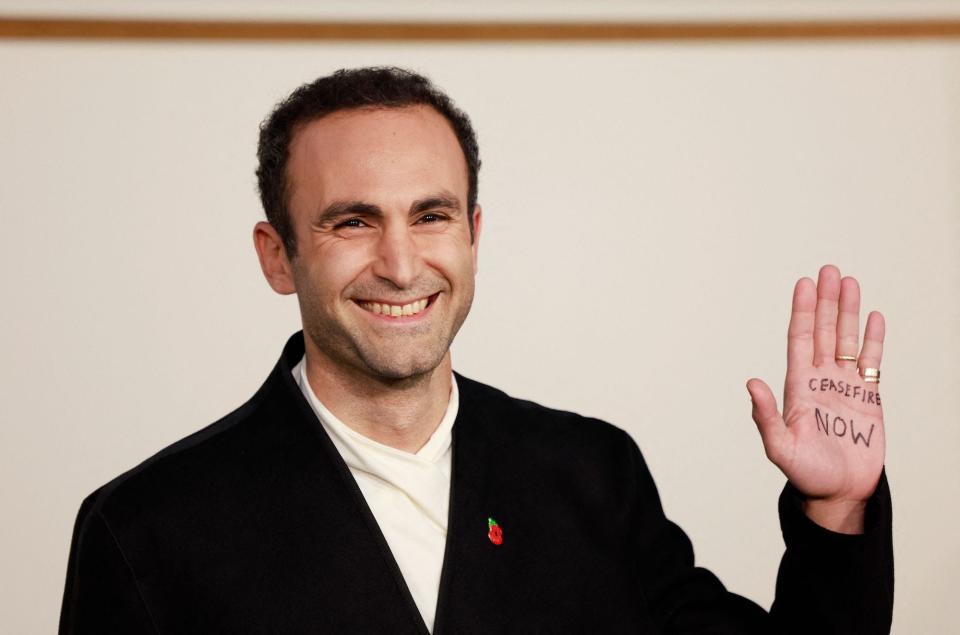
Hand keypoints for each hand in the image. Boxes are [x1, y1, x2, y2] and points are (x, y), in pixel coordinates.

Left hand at [747, 265, 884, 533]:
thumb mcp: (780, 447)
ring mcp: (844, 387)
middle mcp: (820, 380)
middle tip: (829, 269)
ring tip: (850, 281)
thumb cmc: (806, 474)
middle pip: (823, 331)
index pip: (800, 339)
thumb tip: (751, 383)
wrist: (838, 494)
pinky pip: (871, 362)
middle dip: (826, 301)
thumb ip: (766, 416)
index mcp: (797, 387)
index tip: (805, 284)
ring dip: (848, 312)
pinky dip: (873, 340)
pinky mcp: (868, 398)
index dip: (802, 311)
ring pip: (847, 340)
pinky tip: (874, 317)